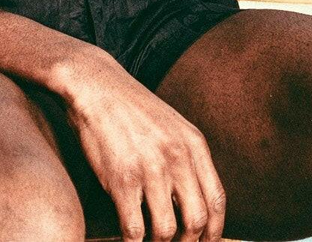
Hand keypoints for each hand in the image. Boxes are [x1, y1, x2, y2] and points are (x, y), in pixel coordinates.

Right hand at [53, 47, 225, 241]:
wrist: (95, 85)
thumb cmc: (131, 109)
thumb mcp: (172, 126)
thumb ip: (187, 159)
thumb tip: (194, 199)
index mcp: (193, 145)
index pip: (216, 200)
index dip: (214, 230)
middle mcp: (177, 157)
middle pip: (197, 220)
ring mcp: (150, 169)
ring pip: (166, 230)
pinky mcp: (121, 180)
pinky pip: (134, 229)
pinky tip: (129, 239)